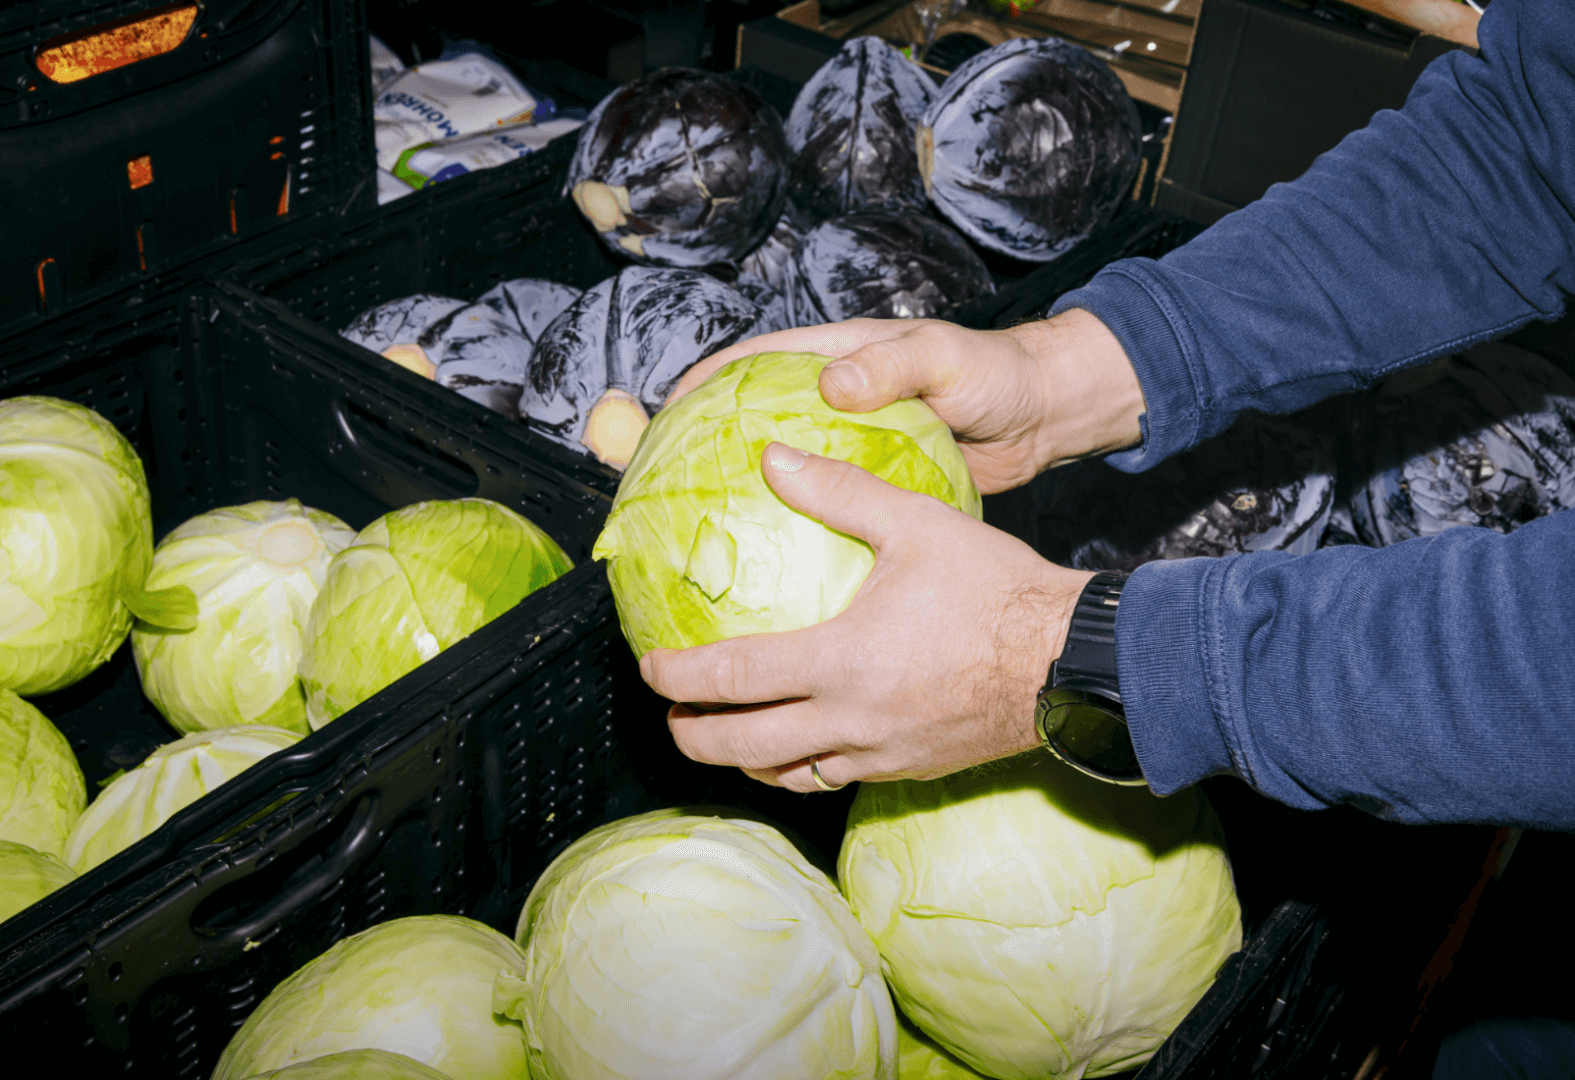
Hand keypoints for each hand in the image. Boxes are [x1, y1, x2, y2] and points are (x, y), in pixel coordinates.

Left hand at [640, 442, 1094, 792]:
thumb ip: (838, 492)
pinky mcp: (913, 769)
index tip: (650, 668)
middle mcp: (852, 722)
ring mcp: (882, 754)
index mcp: (842, 664)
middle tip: (672, 719)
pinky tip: (805, 747)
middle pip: (746, 749)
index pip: (733, 680)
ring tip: (727, 741)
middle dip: (696, 738)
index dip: (679, 677)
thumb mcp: (916, 524)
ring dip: (747, 763)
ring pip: (792, 776)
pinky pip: (839, 779)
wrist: (1072, 661)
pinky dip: (805, 768)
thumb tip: (774, 457)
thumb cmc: (997, 590)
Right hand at [667, 310, 1145, 492]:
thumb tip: (831, 384)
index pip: (754, 363)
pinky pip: (826, 509)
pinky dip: (798, 531)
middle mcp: (837, 401)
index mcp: (839, 356)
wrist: (1044, 417)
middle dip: (706, 447)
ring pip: (786, 473)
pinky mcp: (876, 486)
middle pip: (754, 421)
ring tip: (702, 538)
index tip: (661, 414)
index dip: (703, 384)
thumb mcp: (944, 358)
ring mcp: (852, 446)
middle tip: (664, 489)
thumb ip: (890, 366)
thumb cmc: (996, 374)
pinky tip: (776, 571)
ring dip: (748, 498)